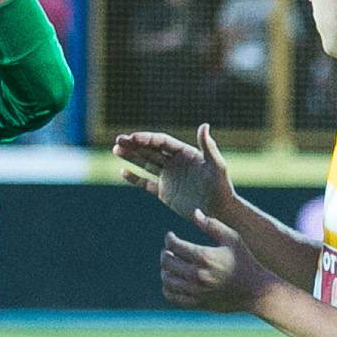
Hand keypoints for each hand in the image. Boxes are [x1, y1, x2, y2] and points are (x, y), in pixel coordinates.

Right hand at [114, 122, 234, 221]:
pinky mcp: (165, 192)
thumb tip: (204, 125)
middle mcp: (175, 163)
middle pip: (151, 150)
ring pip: (146, 163)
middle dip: (134, 144)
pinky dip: (134, 178)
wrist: (219, 210)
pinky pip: (146, 183)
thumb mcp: (216, 165)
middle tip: (118, 140)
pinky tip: (123, 171)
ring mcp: (169, 177)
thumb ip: (208, 146)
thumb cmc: (221, 186)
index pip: (162, 142)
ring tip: (115, 149)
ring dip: (131, 156)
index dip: (146, 139)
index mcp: (185, 153)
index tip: (132, 137)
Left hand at [161, 209, 268, 312]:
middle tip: (169, 249)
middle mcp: (198, 275)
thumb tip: (195, 213)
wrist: (255, 290)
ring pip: (167, 279)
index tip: (170, 236)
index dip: (169, 238)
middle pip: (167, 262)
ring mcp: (196, 291)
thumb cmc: (244, 261)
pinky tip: (173, 281)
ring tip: (171, 264)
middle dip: (166, 252)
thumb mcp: (232, 238)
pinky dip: (168, 288)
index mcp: (205, 257)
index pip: (174, 245)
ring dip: (165, 269)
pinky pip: (173, 296)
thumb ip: (212, 224)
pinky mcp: (197, 303)